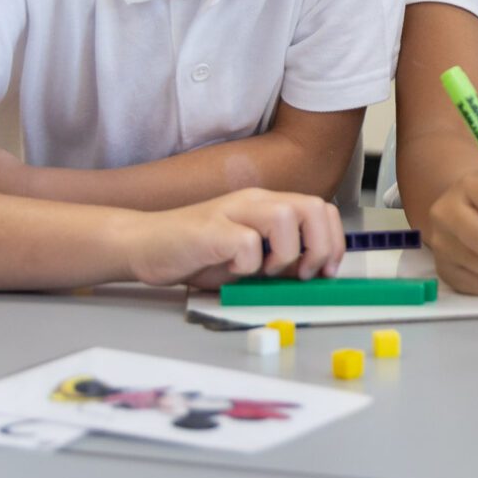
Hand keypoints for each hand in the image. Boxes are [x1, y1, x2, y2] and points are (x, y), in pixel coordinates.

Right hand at [124, 188, 344, 288]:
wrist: (144, 245)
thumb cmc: (196, 254)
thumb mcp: (248, 257)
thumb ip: (278, 259)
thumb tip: (314, 276)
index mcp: (267, 205)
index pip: (321, 209)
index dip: (333, 241)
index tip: (326, 271)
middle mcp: (254, 201)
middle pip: (313, 207)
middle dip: (320, 246)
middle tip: (301, 274)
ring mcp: (232, 212)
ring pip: (286, 217)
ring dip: (285, 253)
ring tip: (264, 272)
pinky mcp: (210, 229)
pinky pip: (246, 243)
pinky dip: (247, 265)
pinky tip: (232, 270)